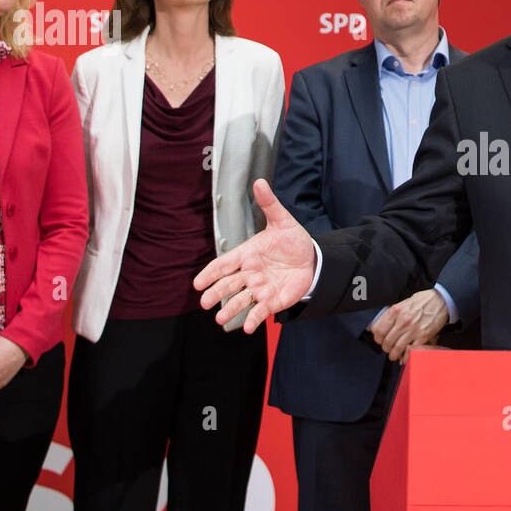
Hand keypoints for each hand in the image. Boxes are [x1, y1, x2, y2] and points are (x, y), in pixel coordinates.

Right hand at [195, 179, 316, 332]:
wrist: (312, 260)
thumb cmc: (292, 241)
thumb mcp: (282, 221)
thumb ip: (270, 205)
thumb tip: (259, 182)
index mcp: (247, 254)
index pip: (225, 264)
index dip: (210, 273)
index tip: (197, 283)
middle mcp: (250, 273)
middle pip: (229, 284)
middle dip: (216, 293)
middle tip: (205, 302)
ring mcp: (260, 288)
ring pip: (241, 300)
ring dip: (231, 309)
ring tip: (220, 318)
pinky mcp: (272, 301)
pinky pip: (260, 312)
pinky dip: (254, 320)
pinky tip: (247, 329)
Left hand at [370, 289, 448, 362]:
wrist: (440, 300)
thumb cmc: (422, 301)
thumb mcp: (403, 303)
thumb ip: (392, 315)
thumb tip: (381, 326)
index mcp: (396, 311)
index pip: (378, 329)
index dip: (377, 338)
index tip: (380, 340)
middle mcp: (403, 320)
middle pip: (386, 341)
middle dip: (386, 348)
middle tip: (388, 349)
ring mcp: (413, 329)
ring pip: (396, 348)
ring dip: (394, 354)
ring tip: (395, 354)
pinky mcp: (423, 336)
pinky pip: (410, 351)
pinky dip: (406, 356)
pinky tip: (405, 356)